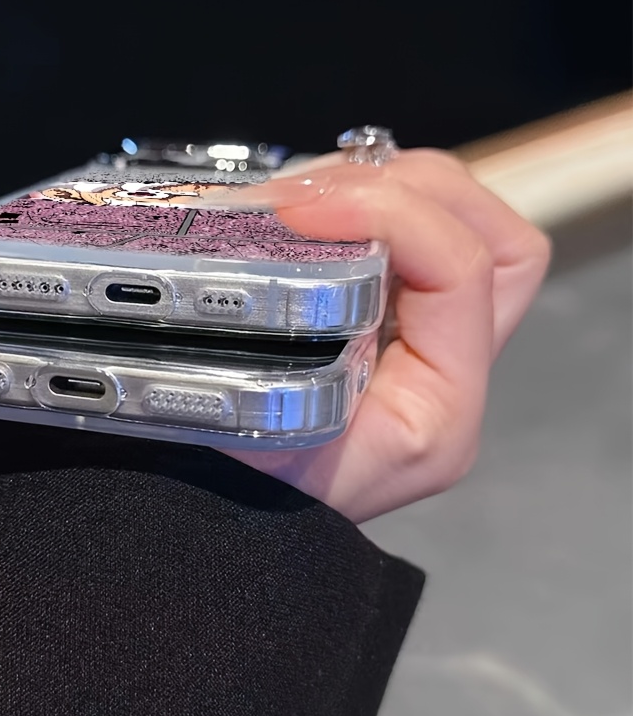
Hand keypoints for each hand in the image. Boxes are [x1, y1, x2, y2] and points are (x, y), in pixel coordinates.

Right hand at [220, 149, 551, 523]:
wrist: (221, 527)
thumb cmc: (237, 491)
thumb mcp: (263, 421)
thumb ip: (290, 331)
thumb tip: (288, 223)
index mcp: (436, 412)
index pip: (462, 272)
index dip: (390, 215)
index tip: (300, 206)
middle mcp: (450, 381)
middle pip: (494, 242)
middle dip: (414, 188)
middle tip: (317, 191)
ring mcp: (425, 354)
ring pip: (463, 234)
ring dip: (391, 192)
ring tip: (304, 195)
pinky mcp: (390, 333)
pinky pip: (408, 250)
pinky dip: (366, 214)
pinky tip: (311, 213)